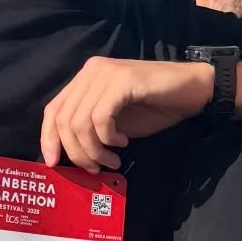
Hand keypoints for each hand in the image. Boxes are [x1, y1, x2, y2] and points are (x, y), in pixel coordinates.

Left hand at [40, 59, 211, 169]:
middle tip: (96, 168)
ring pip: (80, 122)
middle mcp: (91, 72)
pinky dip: (108, 137)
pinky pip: (101, 117)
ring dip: (94, 150)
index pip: (53, 110)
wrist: (192, 90)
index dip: (49, 139)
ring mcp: (105, 73)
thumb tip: (70, 155)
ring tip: (112, 160)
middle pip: (63, 119)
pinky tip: (123, 142)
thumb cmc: (156, 107)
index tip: (55, 164)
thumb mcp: (116, 122)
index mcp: (85, 79)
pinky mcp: (122, 81)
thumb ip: (92, 130)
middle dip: (76, 152)